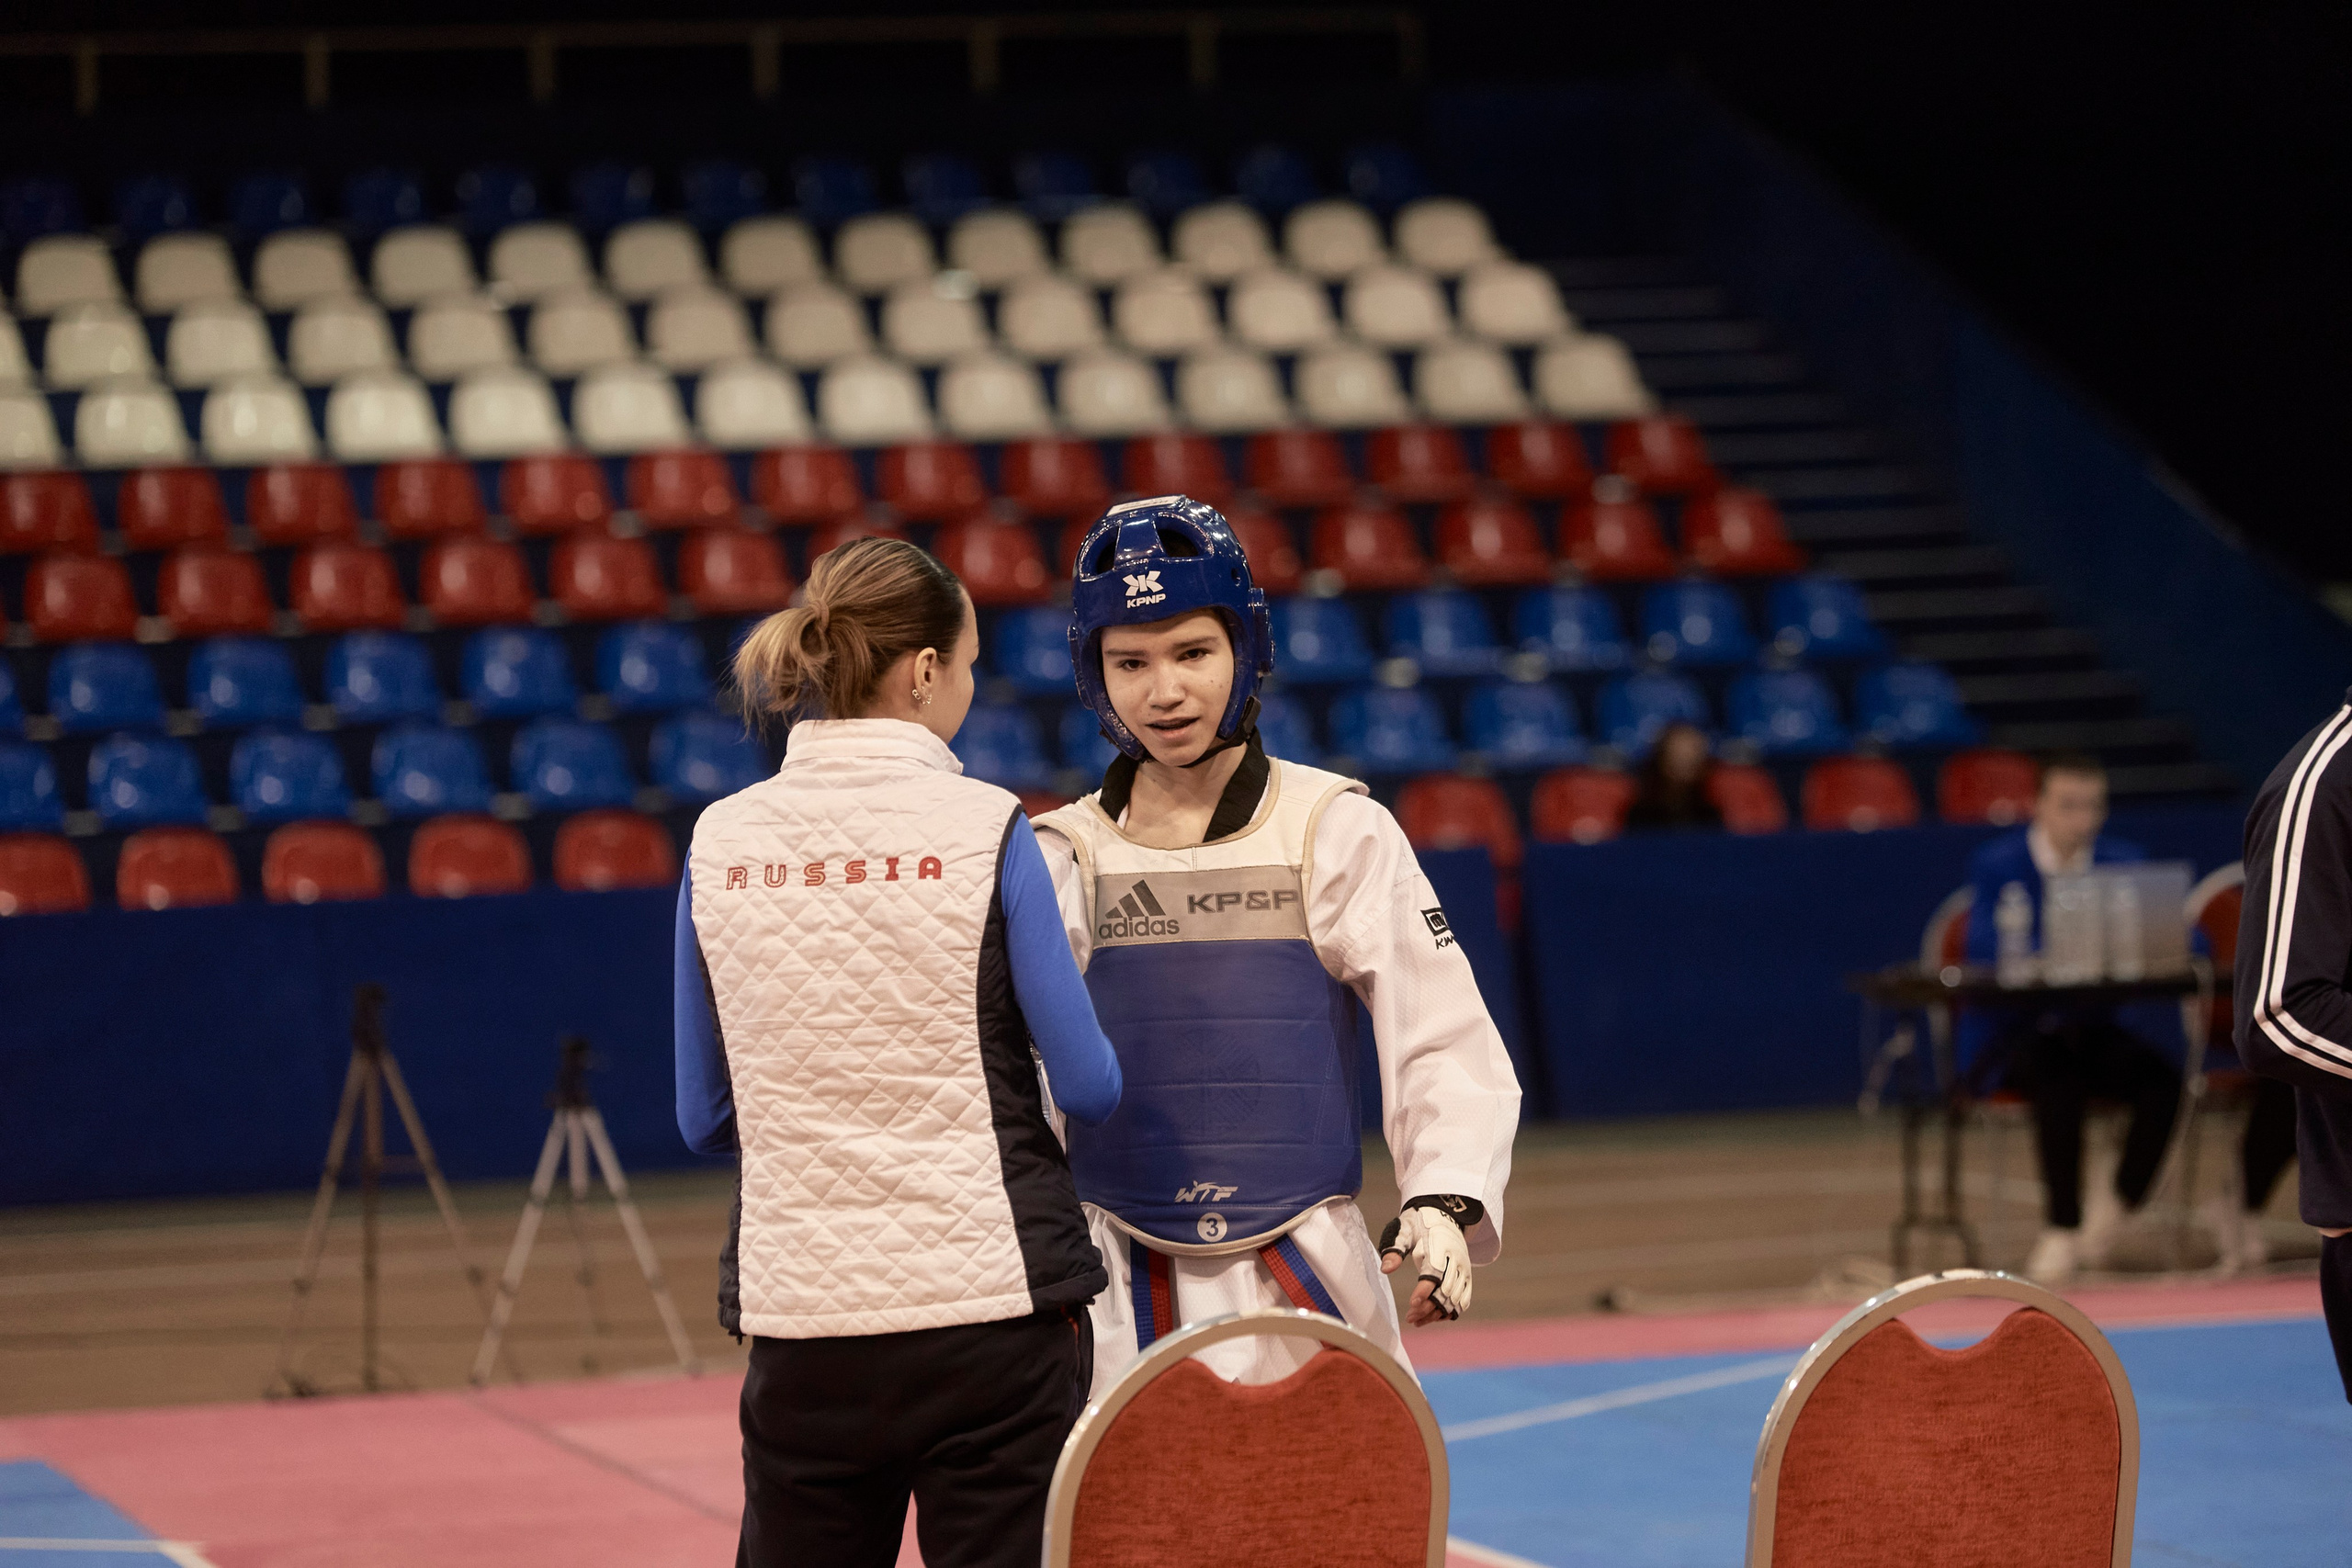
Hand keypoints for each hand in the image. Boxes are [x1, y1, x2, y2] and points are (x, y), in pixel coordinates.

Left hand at [1378, 1202, 1472, 1324]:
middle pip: (1445, 1290)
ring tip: (1416, 1320)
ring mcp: (1464, 1269)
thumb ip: (1394, 1248)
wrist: (1445, 1217)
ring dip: (1436, 1313)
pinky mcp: (1467, 1277)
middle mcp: (1456, 1259)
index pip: (1434, 1273)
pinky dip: (1450, 1312)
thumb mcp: (1404, 1230)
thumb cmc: (1419, 1225)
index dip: (1424, 1290)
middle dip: (1427, 1307)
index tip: (1412, 1303)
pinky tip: (1433, 1317)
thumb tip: (1385, 1269)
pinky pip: (1463, 1300)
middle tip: (1409, 1317)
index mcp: (1439, 1246)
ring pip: (1454, 1299)